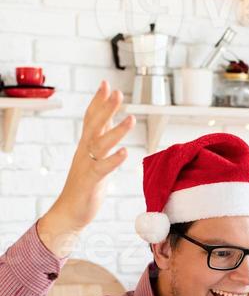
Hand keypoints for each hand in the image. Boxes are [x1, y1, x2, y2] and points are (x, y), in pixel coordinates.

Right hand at [37, 83, 134, 255]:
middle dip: (106, 108)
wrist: (70, 211)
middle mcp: (84, 152)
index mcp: (86, 145)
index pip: (91, 118)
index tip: (106, 84)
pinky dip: (113, 161)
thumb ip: (102, 139)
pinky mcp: (90, 182)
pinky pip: (102, 169)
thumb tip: (110, 119)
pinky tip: (124, 153)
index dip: (98, 101)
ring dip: (116, 131)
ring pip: (101, 145)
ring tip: (131, 119)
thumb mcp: (95, 157)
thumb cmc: (86, 184)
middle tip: (117, 92)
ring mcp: (87, 166)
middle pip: (94, 126)